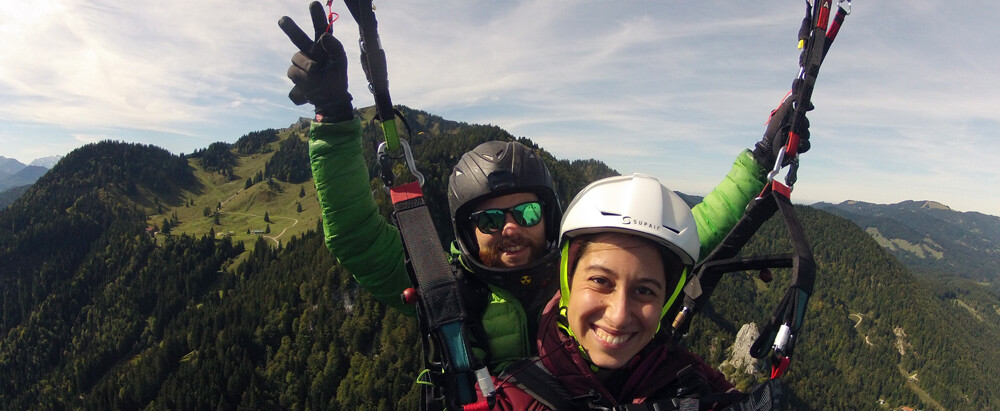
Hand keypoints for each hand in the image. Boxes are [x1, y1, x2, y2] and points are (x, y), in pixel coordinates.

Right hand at [278, 1, 353, 121]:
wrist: (330, 99)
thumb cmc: (337, 78)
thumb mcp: (340, 62)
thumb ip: (335, 47)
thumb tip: (324, 35)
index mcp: (324, 45)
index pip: (321, 27)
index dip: (318, 15)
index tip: (314, 4)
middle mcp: (310, 51)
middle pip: (298, 36)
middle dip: (290, 27)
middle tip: (282, 19)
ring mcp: (301, 62)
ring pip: (296, 59)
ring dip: (306, 67)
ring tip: (317, 75)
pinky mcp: (295, 74)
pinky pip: (294, 73)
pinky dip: (303, 79)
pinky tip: (310, 85)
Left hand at [752, 95, 811, 169]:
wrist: (769, 149)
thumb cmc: (773, 130)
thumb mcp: (780, 113)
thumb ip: (789, 102)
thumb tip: (800, 97)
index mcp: (789, 118)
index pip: (802, 111)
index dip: (807, 108)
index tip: (810, 107)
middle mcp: (794, 127)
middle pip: (806, 122)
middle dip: (802, 123)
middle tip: (794, 126)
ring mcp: (797, 137)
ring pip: (807, 133)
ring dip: (801, 135)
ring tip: (792, 137)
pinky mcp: (799, 147)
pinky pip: (807, 144)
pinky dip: (803, 144)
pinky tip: (797, 145)